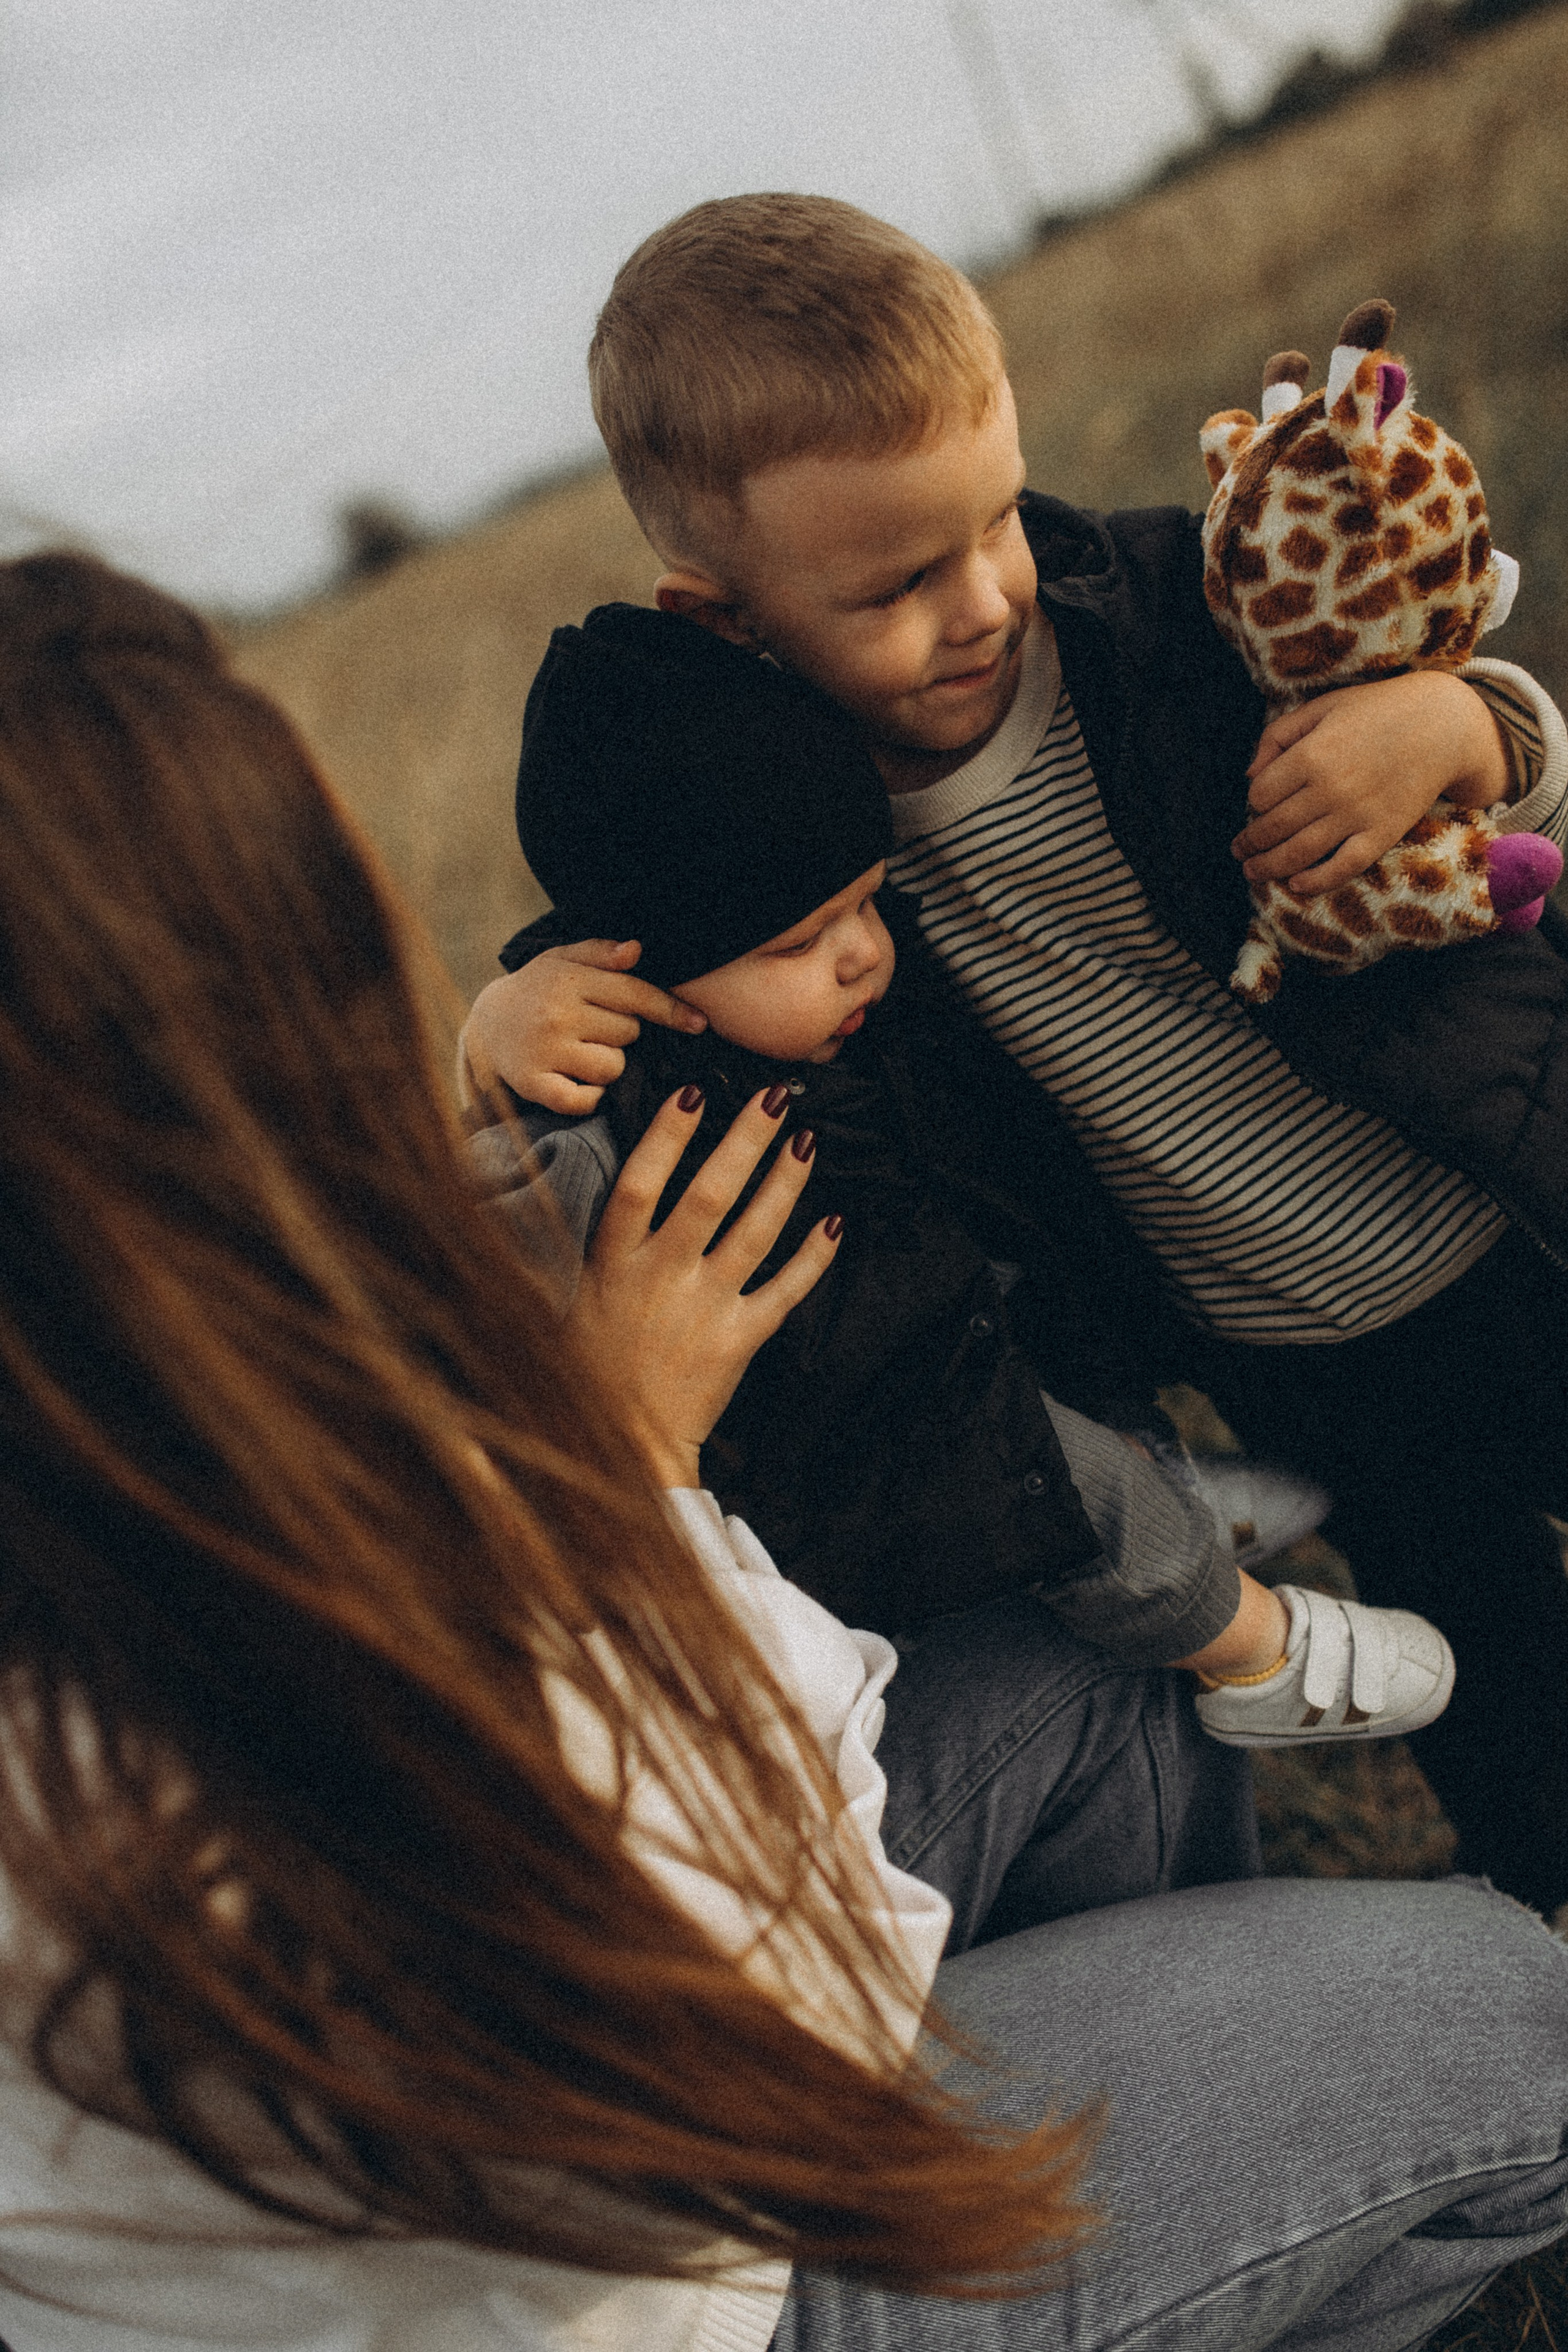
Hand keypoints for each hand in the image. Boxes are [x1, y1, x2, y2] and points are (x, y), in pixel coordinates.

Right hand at [463, 942, 706, 1114]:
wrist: (483, 1027)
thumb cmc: (536, 990)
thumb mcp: (562, 959)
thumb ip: (600, 952)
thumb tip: (636, 950)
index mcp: (569, 979)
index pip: (633, 993)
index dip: (670, 1010)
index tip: (700, 1023)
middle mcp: (558, 1013)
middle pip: (628, 1033)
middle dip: (621, 1034)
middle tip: (593, 1029)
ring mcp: (545, 1050)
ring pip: (613, 1067)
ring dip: (607, 1065)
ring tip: (582, 1053)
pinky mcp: (533, 1084)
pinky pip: (585, 1100)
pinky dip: (589, 1098)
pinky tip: (576, 1082)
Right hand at [567, 1087, 840, 1485]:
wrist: (616, 1447)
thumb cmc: (582, 1370)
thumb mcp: (562, 1302)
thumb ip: (576, 1246)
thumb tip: (565, 1185)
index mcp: (612, 1264)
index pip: (640, 1182)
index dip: (667, 1135)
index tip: (693, 1092)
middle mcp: (660, 1277)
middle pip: (710, 1194)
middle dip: (745, 1140)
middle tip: (776, 1096)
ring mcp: (703, 1307)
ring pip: (755, 1231)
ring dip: (784, 1182)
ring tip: (806, 1142)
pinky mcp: (737, 1340)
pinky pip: (784, 1290)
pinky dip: (814, 1257)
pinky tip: (836, 1222)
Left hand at [1232, 672, 1511, 894]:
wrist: (1442, 725)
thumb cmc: (1377, 711)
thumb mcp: (1323, 707)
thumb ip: (1279, 735)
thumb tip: (1249, 775)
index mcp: (1311, 754)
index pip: (1260, 794)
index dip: (1253, 803)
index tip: (1257, 806)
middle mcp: (1329, 788)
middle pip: (1273, 827)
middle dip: (1250, 843)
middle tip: (1239, 850)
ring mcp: (1356, 814)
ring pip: (1299, 852)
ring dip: (1269, 867)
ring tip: (1253, 871)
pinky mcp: (1382, 833)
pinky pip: (1343, 866)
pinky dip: (1316, 881)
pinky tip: (1296, 885)